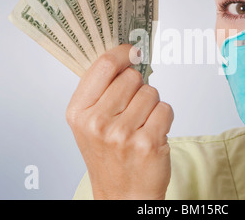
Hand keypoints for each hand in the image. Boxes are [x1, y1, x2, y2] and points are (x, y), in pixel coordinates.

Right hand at [66, 44, 173, 199]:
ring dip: (152, 105)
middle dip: (138, 87)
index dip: (123, 53)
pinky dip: (164, 117)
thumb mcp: (90, 122)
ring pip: (151, 92)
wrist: (122, 194)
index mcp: (79, 112)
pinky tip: (153, 133)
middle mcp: (97, 122)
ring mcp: (122, 134)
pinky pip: (166, 108)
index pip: (104, 65)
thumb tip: (127, 55)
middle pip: (132, 76)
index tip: (133, 51)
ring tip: (141, 125)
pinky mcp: (147, 142)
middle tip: (133, 109)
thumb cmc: (109, 156)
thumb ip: (102, 89)